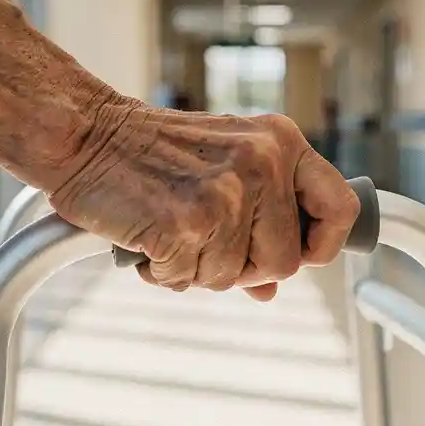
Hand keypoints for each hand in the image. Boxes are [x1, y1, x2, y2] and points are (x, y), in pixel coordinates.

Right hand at [48, 103, 359, 300]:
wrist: (84, 135)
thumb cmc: (148, 153)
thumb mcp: (220, 169)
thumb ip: (259, 220)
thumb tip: (270, 290)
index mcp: (280, 141)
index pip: (340, 207)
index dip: (323, 245)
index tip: (301, 256)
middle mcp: (263, 161)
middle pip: (287, 261)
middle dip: (245, 267)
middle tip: (205, 241)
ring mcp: (227, 193)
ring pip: (236, 278)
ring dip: (198, 269)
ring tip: (169, 229)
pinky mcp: (189, 222)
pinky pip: (190, 279)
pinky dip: (163, 272)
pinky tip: (147, 239)